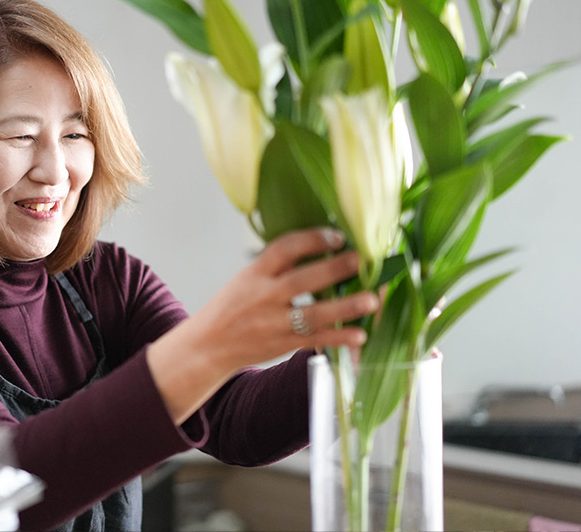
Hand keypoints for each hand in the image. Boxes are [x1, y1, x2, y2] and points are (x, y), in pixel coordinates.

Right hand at [147, 227, 379, 423]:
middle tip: (361, 260)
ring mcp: (273, 322)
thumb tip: (322, 246)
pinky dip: (339, 339)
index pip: (284, 248)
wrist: (209, 345)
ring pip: (313, 314)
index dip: (312, 239)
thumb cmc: (233, 307)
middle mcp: (264, 296)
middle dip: (334, 269)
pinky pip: (315, 340)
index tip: (336, 235)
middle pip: (303, 280)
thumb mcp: (247, 278)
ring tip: (372, 300)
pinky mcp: (282, 344)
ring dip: (345, 307)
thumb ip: (277, 266)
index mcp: (255, 273)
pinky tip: (359, 335)